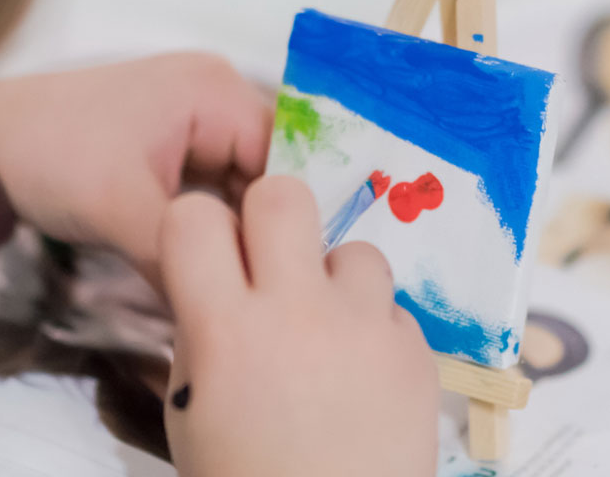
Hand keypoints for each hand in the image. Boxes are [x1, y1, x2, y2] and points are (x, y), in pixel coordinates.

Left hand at [0, 52, 271, 281]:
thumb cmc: (48, 157)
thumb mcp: (122, 213)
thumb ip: (184, 261)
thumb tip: (222, 319)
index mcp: (215, 90)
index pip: (285, 159)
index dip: (283, 220)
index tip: (277, 276)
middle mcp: (214, 95)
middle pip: (266, 174)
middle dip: (254, 231)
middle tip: (252, 289)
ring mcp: (192, 120)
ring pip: (240, 189)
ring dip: (231, 234)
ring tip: (230, 283)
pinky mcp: (171, 146)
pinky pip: (212, 190)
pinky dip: (206, 228)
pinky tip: (205, 266)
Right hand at [157, 178, 437, 476]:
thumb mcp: (193, 414)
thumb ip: (202, 338)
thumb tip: (217, 291)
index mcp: (225, 330)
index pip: (193, 216)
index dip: (196, 229)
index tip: (205, 257)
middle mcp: (299, 312)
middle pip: (284, 195)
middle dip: (270, 218)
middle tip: (270, 263)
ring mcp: (366, 327)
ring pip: (354, 249)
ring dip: (335, 280)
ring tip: (328, 331)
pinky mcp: (417, 351)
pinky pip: (392, 308)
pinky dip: (374, 331)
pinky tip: (362, 375)